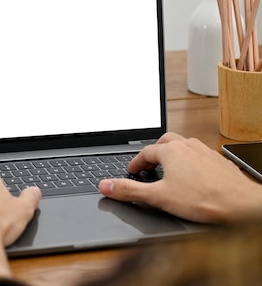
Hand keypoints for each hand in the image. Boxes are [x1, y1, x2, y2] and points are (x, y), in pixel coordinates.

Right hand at [99, 132, 261, 223]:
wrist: (242, 205)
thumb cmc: (204, 200)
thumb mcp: (158, 197)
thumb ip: (129, 191)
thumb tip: (105, 186)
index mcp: (171, 151)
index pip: (145, 152)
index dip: (136, 163)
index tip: (132, 171)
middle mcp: (188, 146)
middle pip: (165, 141)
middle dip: (154, 152)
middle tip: (149, 164)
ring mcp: (206, 152)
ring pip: (184, 145)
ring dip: (173, 154)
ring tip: (168, 168)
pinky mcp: (219, 161)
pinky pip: (200, 154)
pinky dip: (190, 161)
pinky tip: (192, 176)